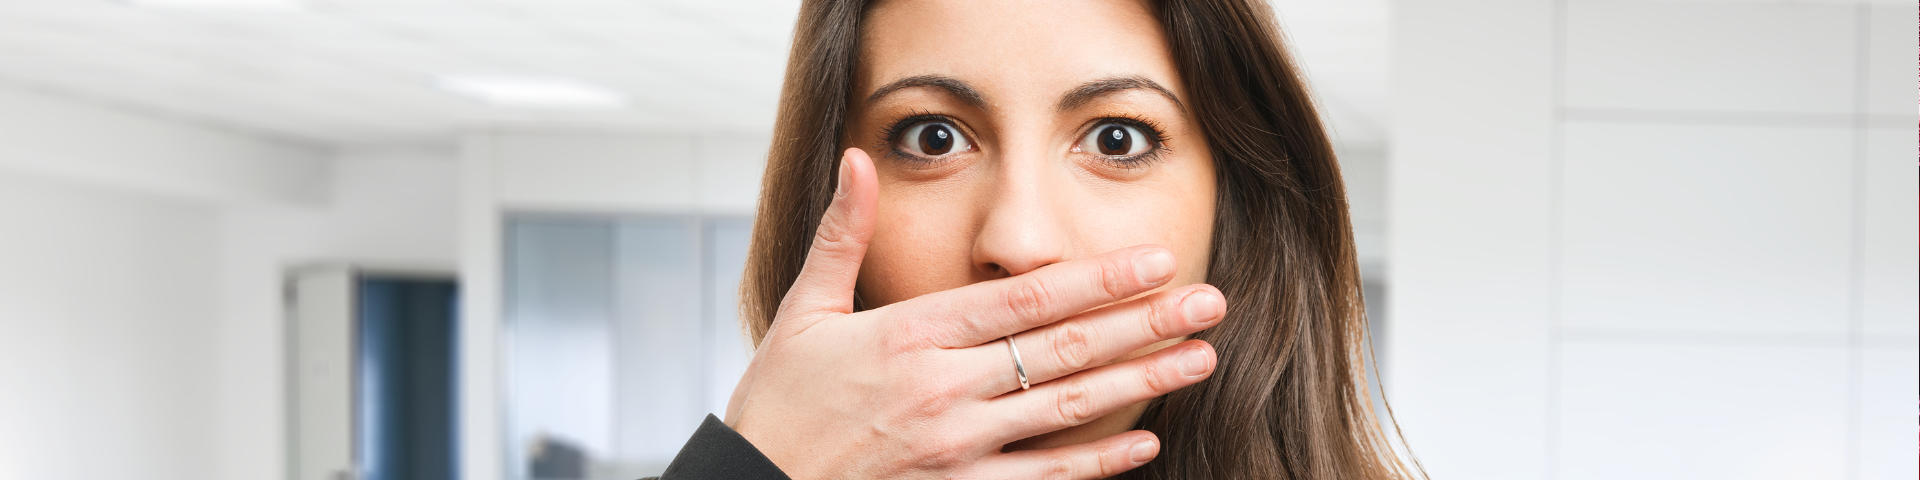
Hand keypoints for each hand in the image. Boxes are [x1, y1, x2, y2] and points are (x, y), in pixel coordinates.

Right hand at [722, 148, 1226, 478]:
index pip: (1023, 300)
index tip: (1155, 262)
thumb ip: (843, 235)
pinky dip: (1095, 463)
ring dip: (1140, 383)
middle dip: (1144, 323)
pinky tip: (1144, 443)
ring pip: (1066, 410)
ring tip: (1197, 360)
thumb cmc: (778, 405)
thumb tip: (860, 160)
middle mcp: (942, 390)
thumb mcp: (802, 312)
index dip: (1097, 280)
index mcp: (910, 336)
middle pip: (1063, 349)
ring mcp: (954, 448)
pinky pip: (1041, 479)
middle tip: (1208, 302)